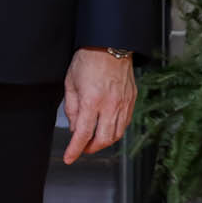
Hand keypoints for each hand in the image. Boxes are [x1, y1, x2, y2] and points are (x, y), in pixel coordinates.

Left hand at [62, 47, 136, 162]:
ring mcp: (123, 103)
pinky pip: (125, 123)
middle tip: (82, 148)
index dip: (75, 149)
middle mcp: (110, 105)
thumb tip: (74, 128)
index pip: (82, 134)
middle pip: (103, 139)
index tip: (69, 158)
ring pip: (116, 134)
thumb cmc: (88, 60)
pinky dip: (115, 131)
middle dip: (90, 148)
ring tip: (93, 140)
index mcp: (92, 101)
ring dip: (104, 142)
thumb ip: (71, 108)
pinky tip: (106, 128)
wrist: (109, 45)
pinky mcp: (131, 100)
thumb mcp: (70, 83)